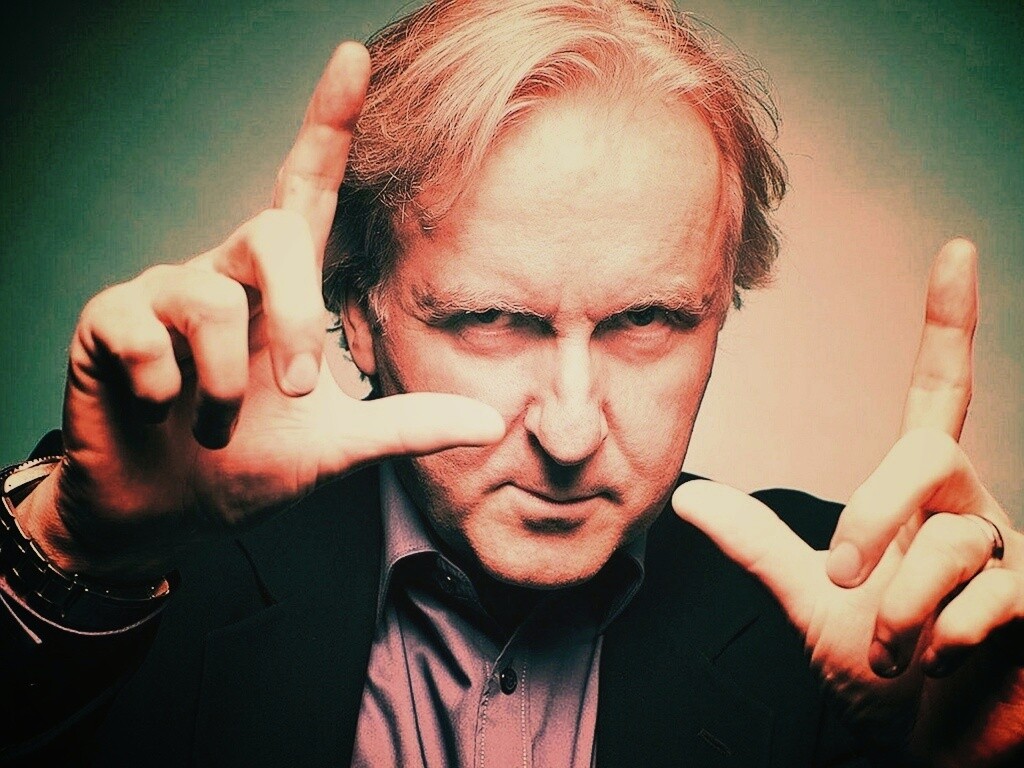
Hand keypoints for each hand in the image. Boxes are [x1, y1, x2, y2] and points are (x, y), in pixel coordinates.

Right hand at [21, 43, 503, 581]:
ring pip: (206, 295)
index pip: (306, 190)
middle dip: (291, 317)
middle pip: (271, 234)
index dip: (328, 125)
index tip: (353, 57)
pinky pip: (141, 329)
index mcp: (279, 288)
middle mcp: (224, 271)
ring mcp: (162, 291)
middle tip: (294, 391)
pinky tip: (158, 407)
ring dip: (227, 383)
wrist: (165, 512)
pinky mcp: (108, 320)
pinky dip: (162, 387)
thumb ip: (406, 426)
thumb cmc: (248, 467)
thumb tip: (490, 421)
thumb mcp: (336, 449)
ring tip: (218, 427)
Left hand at [673, 239, 1023, 765]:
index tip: (957, 251)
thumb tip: (690, 500)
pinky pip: (989, 600)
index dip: (949, 323)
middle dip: (869, 517)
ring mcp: (1015, 555)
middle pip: (924, 456)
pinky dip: (941, 642)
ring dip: (898, 611)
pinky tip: (942, 664)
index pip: (941, 392)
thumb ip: (762, 545)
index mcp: (922, 495)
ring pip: (951, 543)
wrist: (926, 746)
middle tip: (841, 576)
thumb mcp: (812, 601)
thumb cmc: (882, 672)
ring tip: (893, 651)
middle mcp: (974, 507)